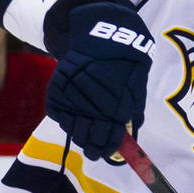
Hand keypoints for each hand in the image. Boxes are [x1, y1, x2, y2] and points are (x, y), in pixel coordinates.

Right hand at [44, 0, 152, 160]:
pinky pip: (59, 115)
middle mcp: (92, 107)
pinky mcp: (57, 92)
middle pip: (87, 138)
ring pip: (72, 129)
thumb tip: (129, 137)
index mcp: (115, 110)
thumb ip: (132, 115)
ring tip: (83, 131)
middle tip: (92, 149)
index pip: (108, 140)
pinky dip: (65, 118)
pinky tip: (74, 114)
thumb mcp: (136, 91)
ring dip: (78, 133)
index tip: (102, 153)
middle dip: (90, 146)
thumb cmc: (125, 66)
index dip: (105, 149)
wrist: (102, 39)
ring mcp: (73, 100)